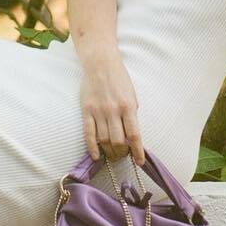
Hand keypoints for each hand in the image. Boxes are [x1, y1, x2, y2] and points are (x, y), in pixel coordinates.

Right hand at [78, 52, 144, 166]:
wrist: (100, 64)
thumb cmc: (119, 79)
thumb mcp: (132, 96)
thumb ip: (131, 115)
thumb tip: (131, 136)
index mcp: (128, 107)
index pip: (134, 135)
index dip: (137, 151)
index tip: (139, 162)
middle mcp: (113, 111)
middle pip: (118, 141)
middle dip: (121, 153)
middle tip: (122, 157)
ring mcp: (98, 112)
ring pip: (104, 139)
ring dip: (109, 151)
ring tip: (112, 156)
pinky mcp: (86, 111)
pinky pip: (89, 133)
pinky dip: (92, 147)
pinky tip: (96, 156)